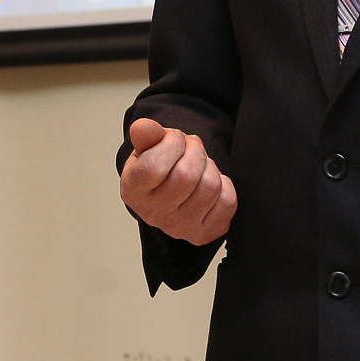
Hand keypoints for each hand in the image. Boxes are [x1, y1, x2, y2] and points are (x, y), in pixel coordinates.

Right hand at [120, 118, 236, 244]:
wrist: (171, 190)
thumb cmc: (160, 165)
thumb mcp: (148, 146)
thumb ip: (146, 135)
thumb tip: (143, 126)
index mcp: (133, 190)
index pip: (154, 166)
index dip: (171, 144)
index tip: (173, 139)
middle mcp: (153, 214)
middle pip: (187, 175)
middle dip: (195, 151)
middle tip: (191, 148)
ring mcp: (179, 228)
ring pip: (210, 186)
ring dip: (210, 166)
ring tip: (200, 165)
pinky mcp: (203, 234)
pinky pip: (227, 202)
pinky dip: (225, 185)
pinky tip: (208, 184)